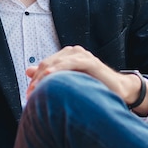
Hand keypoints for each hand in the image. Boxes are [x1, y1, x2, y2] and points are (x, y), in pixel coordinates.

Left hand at [25, 45, 147, 113]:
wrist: (119, 89)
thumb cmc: (94, 86)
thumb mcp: (70, 81)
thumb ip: (50, 75)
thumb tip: (28, 70)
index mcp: (66, 56)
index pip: (44, 65)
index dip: (34, 79)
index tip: (28, 95)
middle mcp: (72, 52)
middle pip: (47, 63)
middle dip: (37, 79)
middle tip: (29, 95)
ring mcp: (81, 55)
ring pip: (56, 63)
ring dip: (43, 77)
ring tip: (35, 89)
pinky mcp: (90, 61)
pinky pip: (70, 63)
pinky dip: (58, 69)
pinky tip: (49, 75)